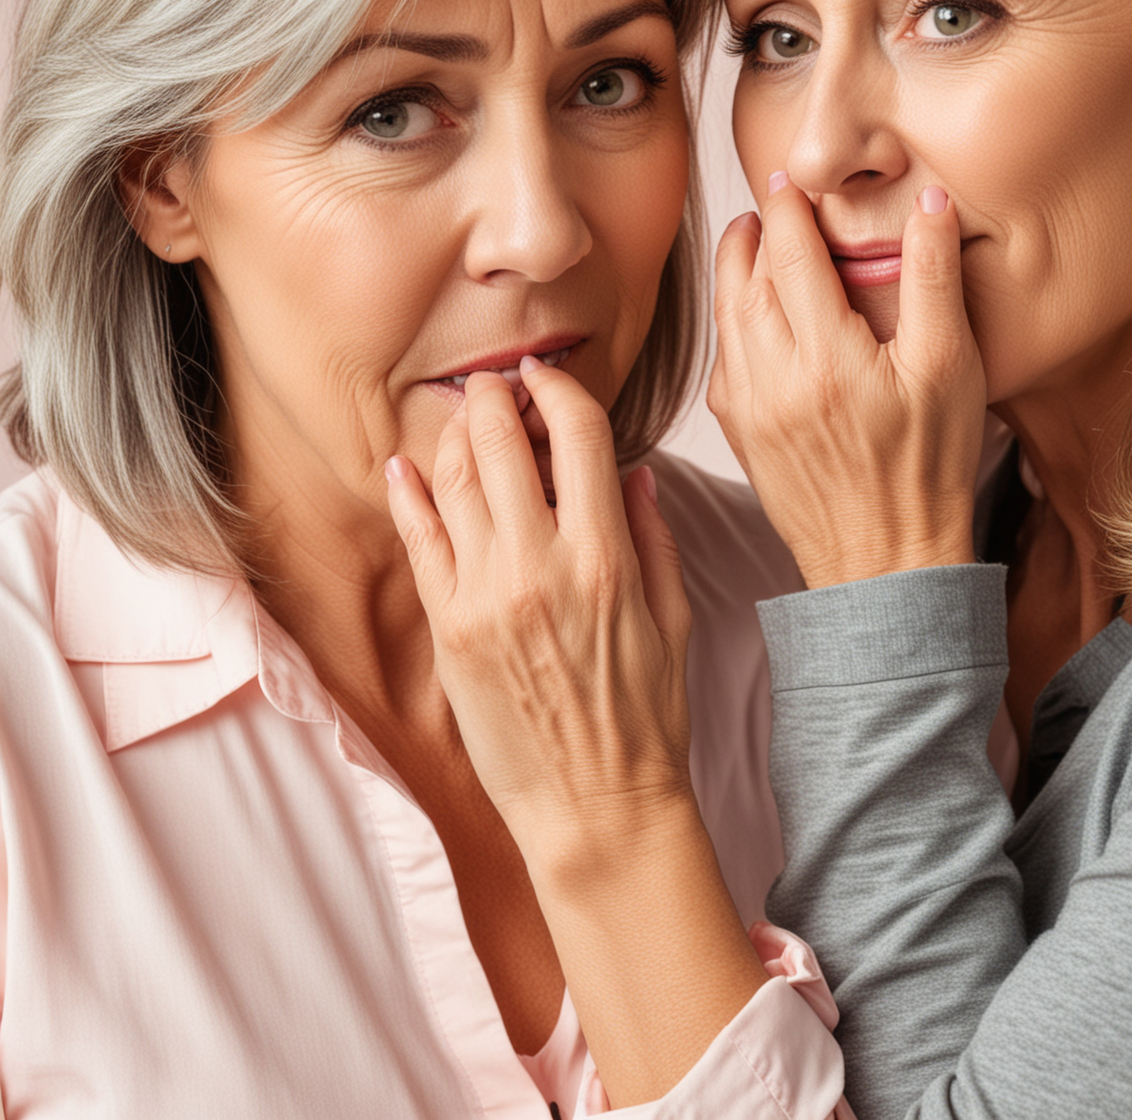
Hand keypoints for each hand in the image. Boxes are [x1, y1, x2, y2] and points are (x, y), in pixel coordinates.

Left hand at [384, 361, 693, 881]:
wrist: (597, 807)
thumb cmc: (647, 718)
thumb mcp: (673, 617)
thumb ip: (652, 534)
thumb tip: (634, 470)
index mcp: (606, 558)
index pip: (577, 435)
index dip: (558, 389)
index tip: (546, 377)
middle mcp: (540, 567)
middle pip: (503, 444)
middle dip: (494, 397)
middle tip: (493, 383)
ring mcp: (486, 598)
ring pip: (457, 484)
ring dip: (456, 436)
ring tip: (461, 416)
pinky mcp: (449, 631)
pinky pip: (420, 544)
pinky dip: (409, 496)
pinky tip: (405, 467)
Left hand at [709, 178, 987, 589]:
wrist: (886, 562)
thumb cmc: (928, 470)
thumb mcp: (949, 368)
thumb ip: (934, 279)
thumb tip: (929, 204)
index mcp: (827, 356)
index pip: (790, 253)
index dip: (787, 208)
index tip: (789, 181)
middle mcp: (774, 379)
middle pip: (744, 279)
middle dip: (752, 232)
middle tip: (766, 205)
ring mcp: (749, 409)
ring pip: (726, 319)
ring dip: (734, 273)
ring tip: (751, 244)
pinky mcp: (741, 435)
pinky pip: (723, 362)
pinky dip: (731, 325)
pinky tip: (750, 317)